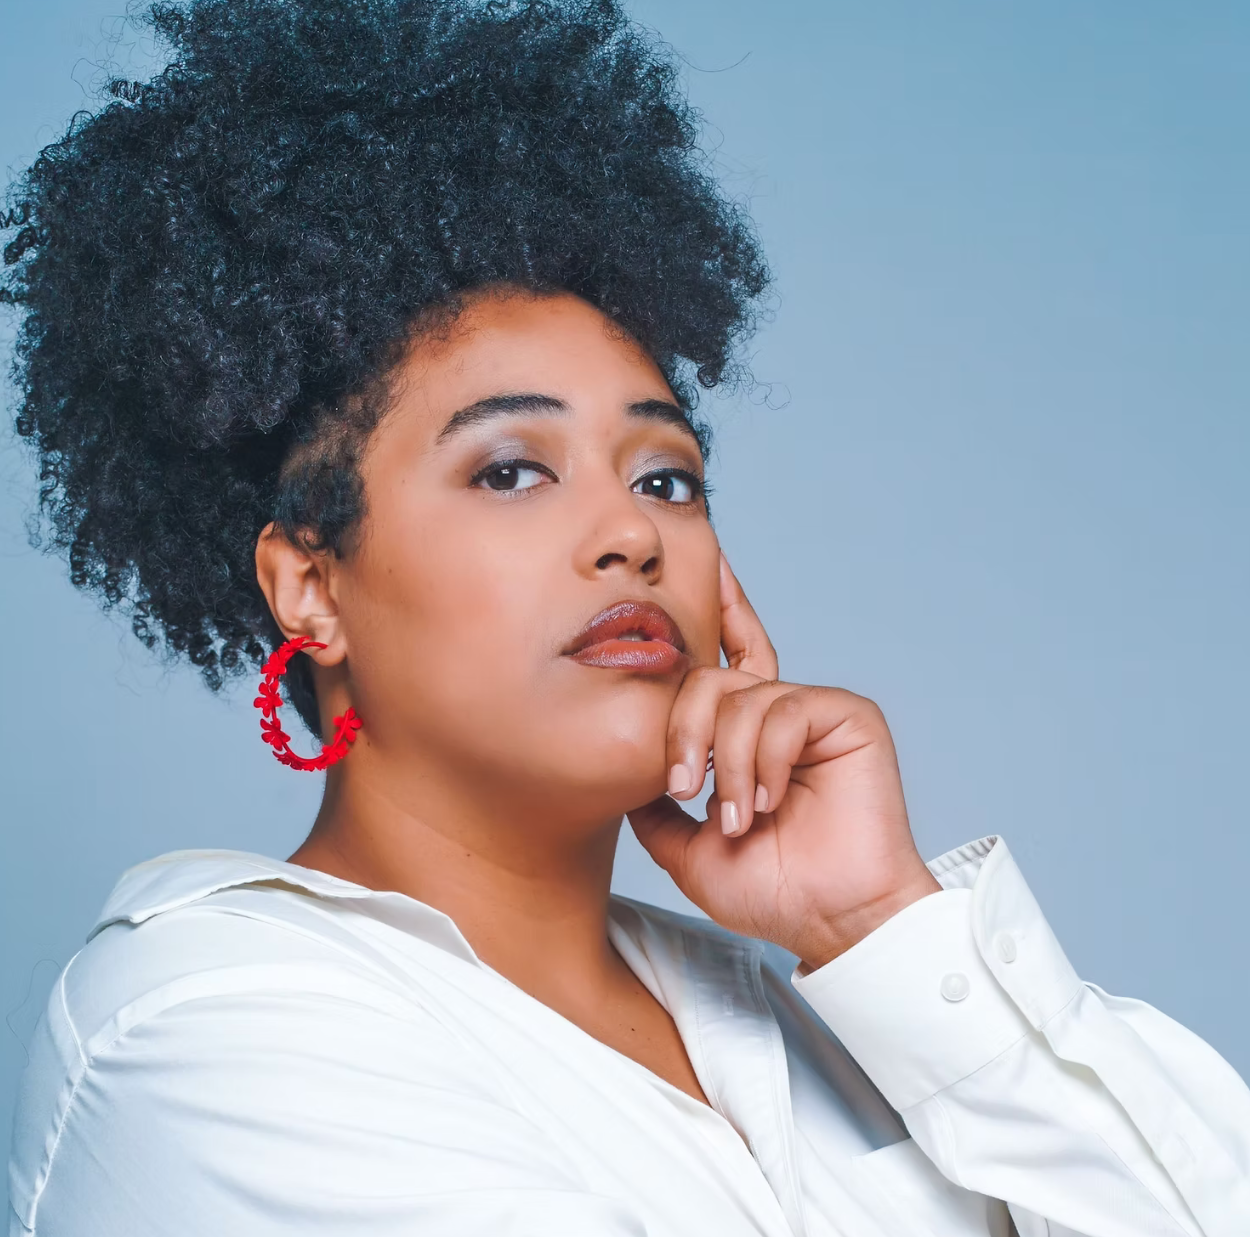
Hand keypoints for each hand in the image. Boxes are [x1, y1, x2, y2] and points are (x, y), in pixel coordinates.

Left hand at [628, 555, 940, 969]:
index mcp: (742, 736)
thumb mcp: (684, 850)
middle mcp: (776, 714)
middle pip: (709, 678)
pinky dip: (767, 759)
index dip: (712, 614)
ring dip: (729, 765)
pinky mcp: (849, 717)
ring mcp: (812, 713)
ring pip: (742, 698)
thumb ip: (652, 807)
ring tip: (738, 818)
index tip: (705, 572)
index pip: (717, 663)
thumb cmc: (770, 891)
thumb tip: (621, 769)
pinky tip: (770, 801)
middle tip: (684, 791)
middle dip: (684, 733)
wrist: (829, 922)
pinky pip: (787, 709)